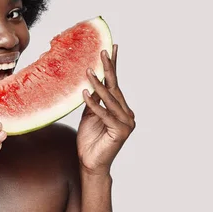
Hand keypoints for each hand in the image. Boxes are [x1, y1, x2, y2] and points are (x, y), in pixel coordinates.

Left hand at [76, 44, 135, 175]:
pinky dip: (94, 103)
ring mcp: (126, 123)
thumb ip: (94, 100)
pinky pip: (104, 113)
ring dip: (98, 84)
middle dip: (108, 69)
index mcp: (121, 109)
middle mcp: (127, 114)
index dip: (112, 67)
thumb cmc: (90, 140)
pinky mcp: (120, 131)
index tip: (111, 48)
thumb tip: (91, 80)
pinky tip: (85, 93)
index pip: (115, 84)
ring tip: (88, 70)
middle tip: (103, 51)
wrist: (90, 163)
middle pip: (115, 88)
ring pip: (110, 99)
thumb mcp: (90, 115)